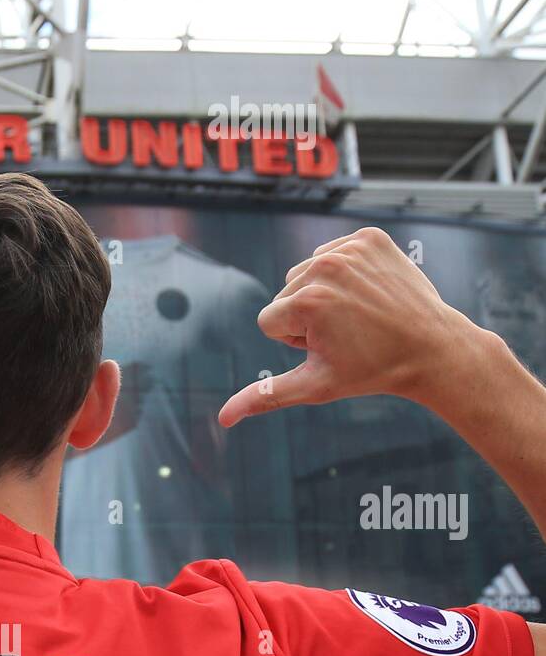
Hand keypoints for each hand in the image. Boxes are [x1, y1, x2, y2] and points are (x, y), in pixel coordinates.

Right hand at [218, 227, 485, 426]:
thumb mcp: (314, 386)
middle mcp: (325, 266)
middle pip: (286, 295)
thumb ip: (266, 395)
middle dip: (306, 317)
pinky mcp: (370, 237)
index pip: (268, 322)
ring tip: (357, 314)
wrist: (430, 347)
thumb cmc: (370, 371)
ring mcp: (350, 247)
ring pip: (307, 273)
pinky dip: (345, 272)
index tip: (329, 347)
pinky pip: (334, 252)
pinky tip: (367, 293)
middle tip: (347, 333)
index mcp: (306, 301)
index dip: (294, 342)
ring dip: (323, 294)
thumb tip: (224, 418)